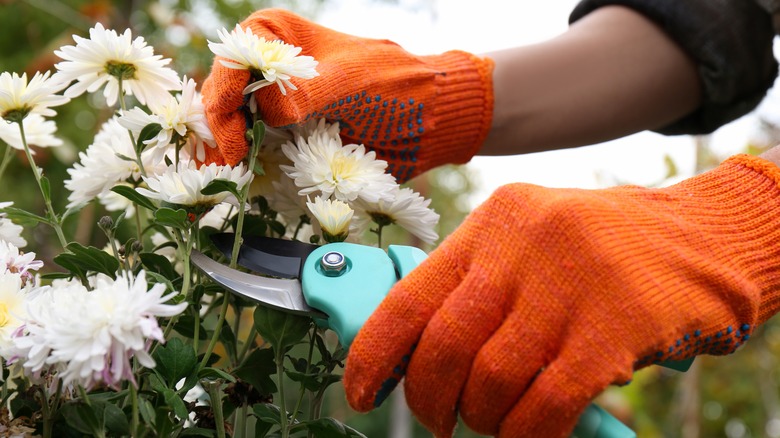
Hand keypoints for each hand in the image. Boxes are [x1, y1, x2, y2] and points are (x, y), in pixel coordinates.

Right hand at [201, 8, 493, 181]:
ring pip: (230, 128)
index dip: (224, 97)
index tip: (233, 139)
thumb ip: (309, 90)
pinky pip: (253, 153)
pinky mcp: (283, 140)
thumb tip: (267, 106)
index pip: (232, 60)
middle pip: (222, 98)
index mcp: (278, 37)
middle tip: (218, 171)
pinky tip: (234, 188)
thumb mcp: (353, 82)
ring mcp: (272, 107)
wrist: (427, 122)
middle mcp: (267, 70)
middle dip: (214, 133)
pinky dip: (243, 170)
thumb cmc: (394, 87)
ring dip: (221, 156)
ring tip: (216, 186)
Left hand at [343, 154, 779, 436]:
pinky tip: (530, 434)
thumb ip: (478, 284)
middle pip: (446, 345)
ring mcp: (571, 283)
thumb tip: (415, 353)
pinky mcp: (615, 326)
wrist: (700, 239)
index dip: (375, 353)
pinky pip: (546, 404)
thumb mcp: (530, 244)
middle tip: (440, 419)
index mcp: (493, 222)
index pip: (411, 296)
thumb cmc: (601, 250)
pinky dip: (527, 433)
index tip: (362, 391)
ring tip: (496, 422)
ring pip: (493, 380)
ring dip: (485, 419)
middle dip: (431, 399)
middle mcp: (524, 246)